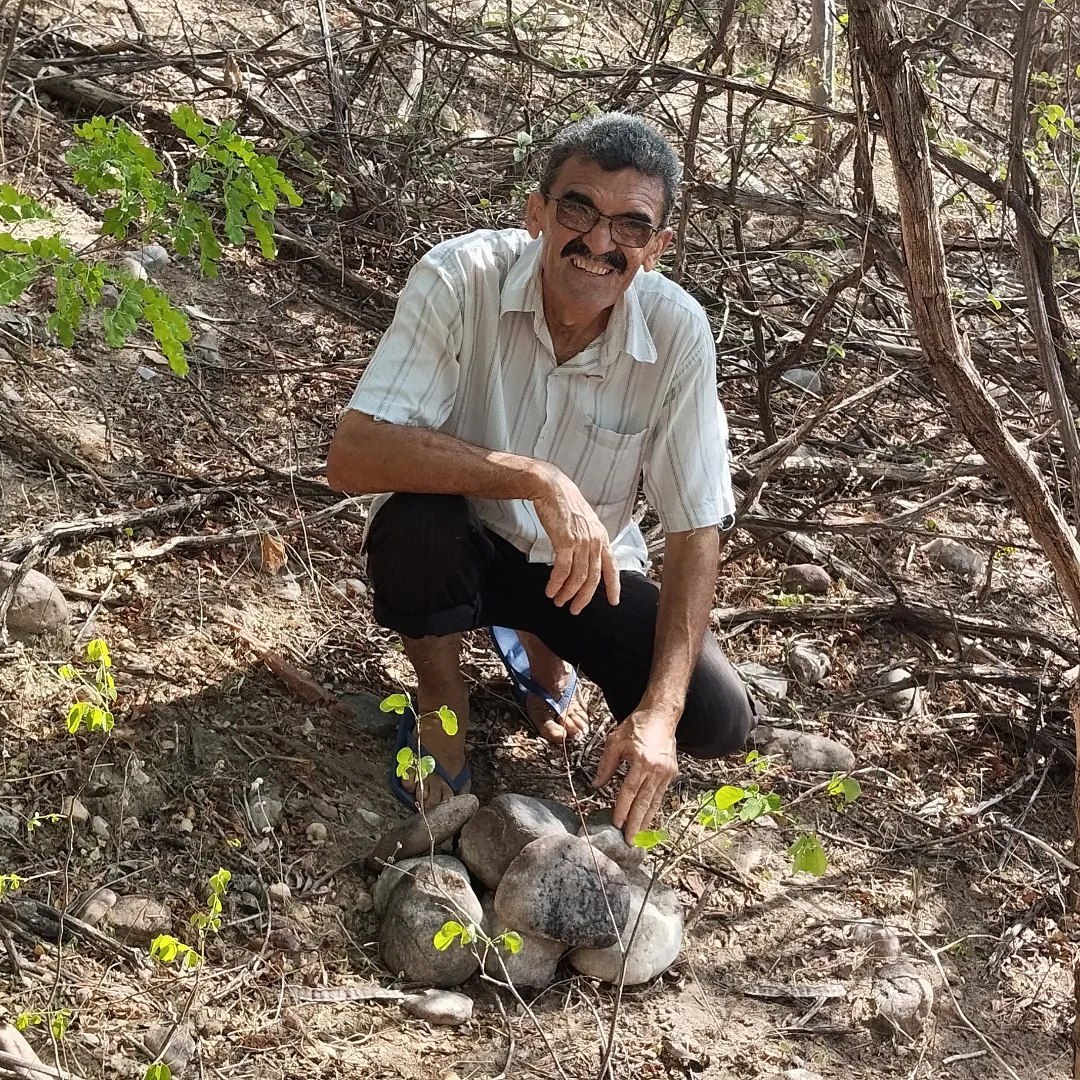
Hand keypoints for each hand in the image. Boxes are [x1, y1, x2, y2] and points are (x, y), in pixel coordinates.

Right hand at [531, 466, 619, 614]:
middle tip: (574, 609)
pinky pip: (563, 570)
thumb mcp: (584, 523)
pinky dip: (556, 583)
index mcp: (602, 537)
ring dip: (568, 593)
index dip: (614, 586)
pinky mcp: (566, 541)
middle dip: (584, 597)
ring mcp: (582, 542)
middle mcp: (595, 541)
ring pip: (578, 577)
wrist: (552, 488)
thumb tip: (584, 559)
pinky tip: (550, 590)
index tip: (613, 602)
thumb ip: (588, 541)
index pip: (612, 567)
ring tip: (559, 601)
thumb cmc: (565, 504)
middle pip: (593, 578)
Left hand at [592, 710, 678, 841]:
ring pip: (654, 801)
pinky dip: (654, 807)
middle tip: (630, 840)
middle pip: (643, 802)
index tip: (616, 824)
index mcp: (640, 761)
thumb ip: (605, 765)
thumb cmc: (636, 726)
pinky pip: (661, 794)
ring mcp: (666, 772)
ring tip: (639, 835)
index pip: (629, 791)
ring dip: (646, 820)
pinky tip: (648, 817)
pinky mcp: (671, 772)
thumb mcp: (615, 742)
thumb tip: (596, 786)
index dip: (622, 809)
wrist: (661, 715)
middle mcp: (655, 769)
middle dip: (636, 823)